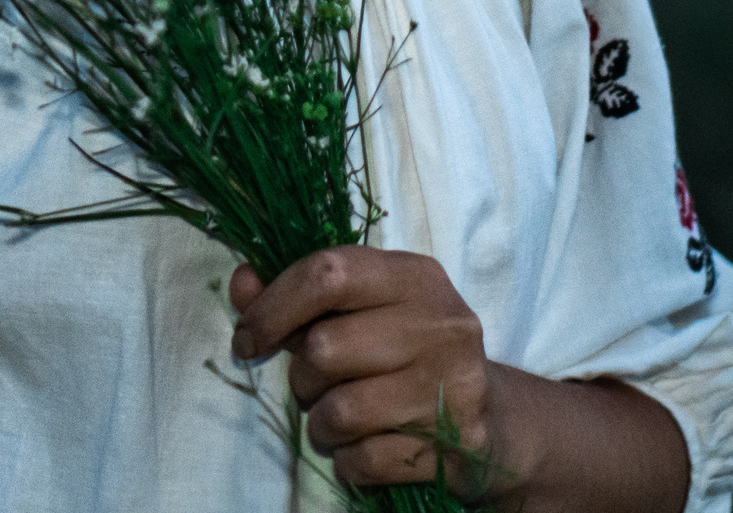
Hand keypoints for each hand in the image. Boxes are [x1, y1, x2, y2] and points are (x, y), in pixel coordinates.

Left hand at [230, 247, 493, 493]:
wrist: (491, 419)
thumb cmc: (409, 355)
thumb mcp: (363, 311)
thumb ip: (300, 297)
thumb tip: (241, 283)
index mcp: (415, 277)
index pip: (329, 272)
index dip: (273, 306)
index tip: (248, 338)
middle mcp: (441, 323)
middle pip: (325, 348)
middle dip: (302, 377)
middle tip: (316, 385)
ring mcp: (452, 385)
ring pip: (340, 411)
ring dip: (322, 424)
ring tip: (340, 418)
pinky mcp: (454, 443)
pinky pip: (364, 459)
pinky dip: (349, 461)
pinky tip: (365, 447)